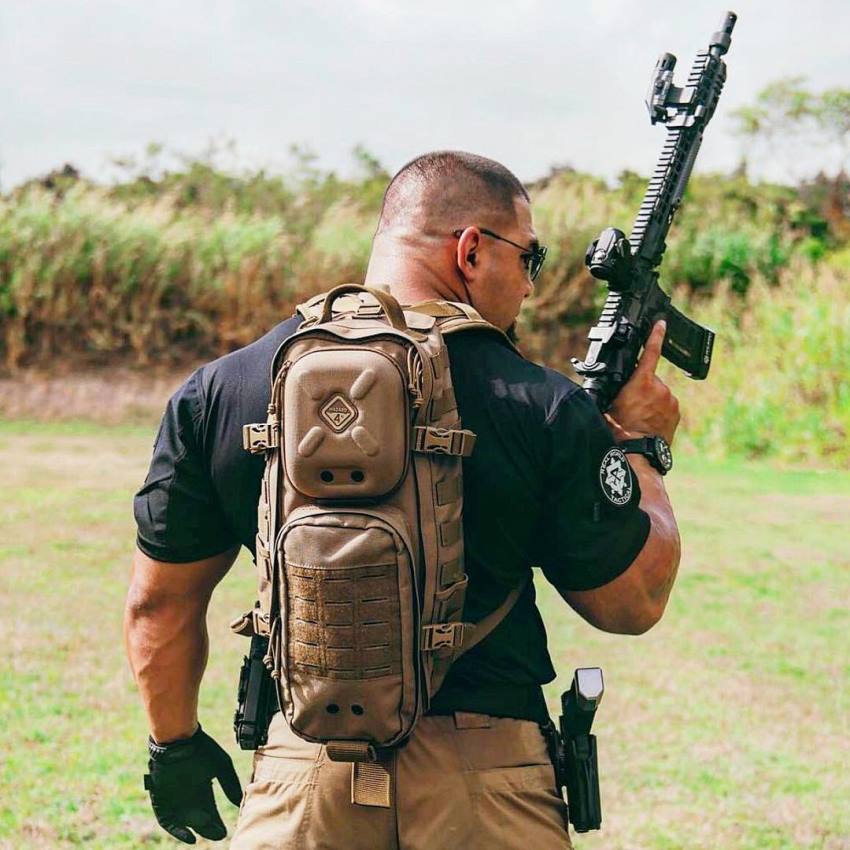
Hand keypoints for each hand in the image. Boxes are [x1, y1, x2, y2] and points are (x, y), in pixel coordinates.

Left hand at [144, 725, 242, 843]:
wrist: (178, 739)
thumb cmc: (202, 749)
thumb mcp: (222, 765)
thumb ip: (230, 784)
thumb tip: (238, 802)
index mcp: (202, 790)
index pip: (210, 813)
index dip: (217, 824)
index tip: (226, 830)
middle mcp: (188, 798)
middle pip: (198, 821)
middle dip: (208, 829)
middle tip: (218, 834)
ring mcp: (174, 800)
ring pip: (184, 822)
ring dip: (195, 829)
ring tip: (206, 832)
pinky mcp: (162, 800)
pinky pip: (167, 821)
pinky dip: (177, 830)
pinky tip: (189, 835)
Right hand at [605, 320, 679, 445]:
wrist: (637, 454)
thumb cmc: (618, 431)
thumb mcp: (607, 404)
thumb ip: (612, 387)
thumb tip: (604, 379)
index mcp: (640, 382)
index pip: (650, 353)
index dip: (655, 335)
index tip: (661, 323)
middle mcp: (659, 388)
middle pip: (649, 379)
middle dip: (640, 386)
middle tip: (628, 405)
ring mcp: (670, 400)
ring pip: (658, 393)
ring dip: (649, 400)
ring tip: (638, 417)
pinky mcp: (676, 412)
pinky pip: (666, 405)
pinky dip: (658, 409)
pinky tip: (648, 422)